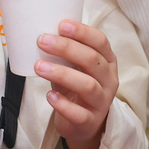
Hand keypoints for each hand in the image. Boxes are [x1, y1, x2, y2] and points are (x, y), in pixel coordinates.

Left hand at [36, 20, 119, 148]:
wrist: (83, 123)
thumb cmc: (76, 86)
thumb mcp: (75, 67)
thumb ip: (65, 53)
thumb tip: (43, 34)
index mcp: (107, 61)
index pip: (100, 42)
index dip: (82, 32)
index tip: (61, 25)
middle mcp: (109, 79)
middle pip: (92, 60)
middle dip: (67, 48)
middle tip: (42, 41)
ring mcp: (102, 102)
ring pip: (87, 85)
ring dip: (61, 74)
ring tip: (39, 66)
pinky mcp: (91, 121)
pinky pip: (79, 113)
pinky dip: (63, 104)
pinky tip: (49, 96)